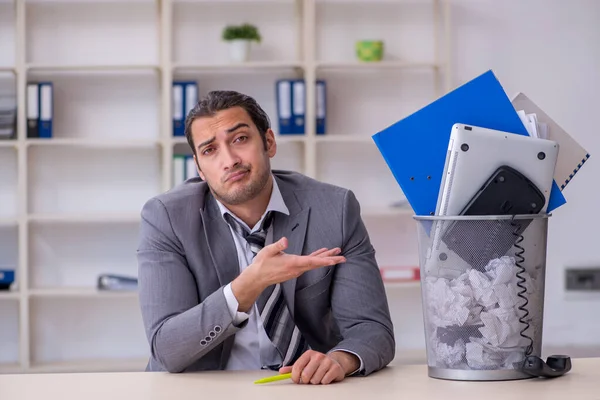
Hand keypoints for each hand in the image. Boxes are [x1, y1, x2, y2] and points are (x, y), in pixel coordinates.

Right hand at [231, 238, 345, 311]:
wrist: (257, 278)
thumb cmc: (262, 263)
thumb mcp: (268, 251)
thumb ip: (278, 246)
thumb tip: (285, 240)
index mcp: (293, 263)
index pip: (312, 261)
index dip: (325, 260)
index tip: (335, 260)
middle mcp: (297, 268)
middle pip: (317, 263)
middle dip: (330, 260)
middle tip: (343, 257)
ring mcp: (296, 270)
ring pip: (314, 264)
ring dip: (325, 259)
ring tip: (336, 253)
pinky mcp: (294, 270)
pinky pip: (309, 264)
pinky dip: (316, 259)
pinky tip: (321, 254)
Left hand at [279, 350, 357, 384]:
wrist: (335, 362)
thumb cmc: (317, 365)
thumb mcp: (305, 364)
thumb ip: (293, 368)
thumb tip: (281, 371)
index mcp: (309, 354)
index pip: (297, 367)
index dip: (295, 376)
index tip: (296, 380)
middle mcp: (318, 356)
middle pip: (306, 375)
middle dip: (306, 380)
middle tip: (309, 379)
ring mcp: (327, 361)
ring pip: (315, 380)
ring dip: (316, 382)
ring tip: (318, 377)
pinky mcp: (335, 368)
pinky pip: (324, 381)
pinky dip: (324, 382)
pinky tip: (326, 377)